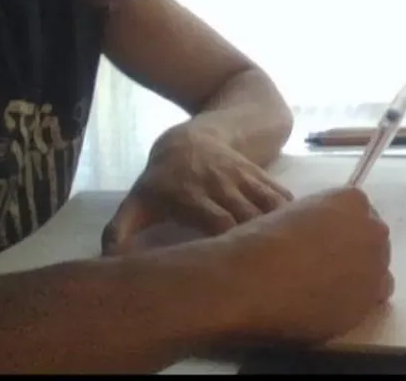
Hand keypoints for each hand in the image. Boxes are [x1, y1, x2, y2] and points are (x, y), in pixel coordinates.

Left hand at [102, 126, 291, 253]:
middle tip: (267, 266)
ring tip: (289, 252)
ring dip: (281, 226)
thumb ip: (119, 231)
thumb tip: (108, 261)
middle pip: (248, 214)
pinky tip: (298, 233)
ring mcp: (242, 178)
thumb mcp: (136, 203)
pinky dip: (292, 213)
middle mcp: (220, 185)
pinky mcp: (259, 174)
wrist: (189, 139)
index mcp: (191, 196)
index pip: (218, 220)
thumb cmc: (161, 181)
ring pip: (270, 202)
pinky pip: (281, 193)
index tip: (236, 265)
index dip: (230, 241)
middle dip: (259, 239)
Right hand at [209, 186, 394, 343]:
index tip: (324, 244)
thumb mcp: (293, 214)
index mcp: (353, 200)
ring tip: (324, 292)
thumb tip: (318, 238)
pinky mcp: (368, 302)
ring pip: (376, 274)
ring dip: (357, 280)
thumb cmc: (260, 241)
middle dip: (354, 254)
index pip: (359, 214)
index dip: (340, 232)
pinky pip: (368, 303)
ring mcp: (375, 266)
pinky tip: (325, 309)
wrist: (252, 280)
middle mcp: (373, 229)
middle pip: (372, 243)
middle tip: (324, 270)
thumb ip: (318, 222)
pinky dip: (351, 305)